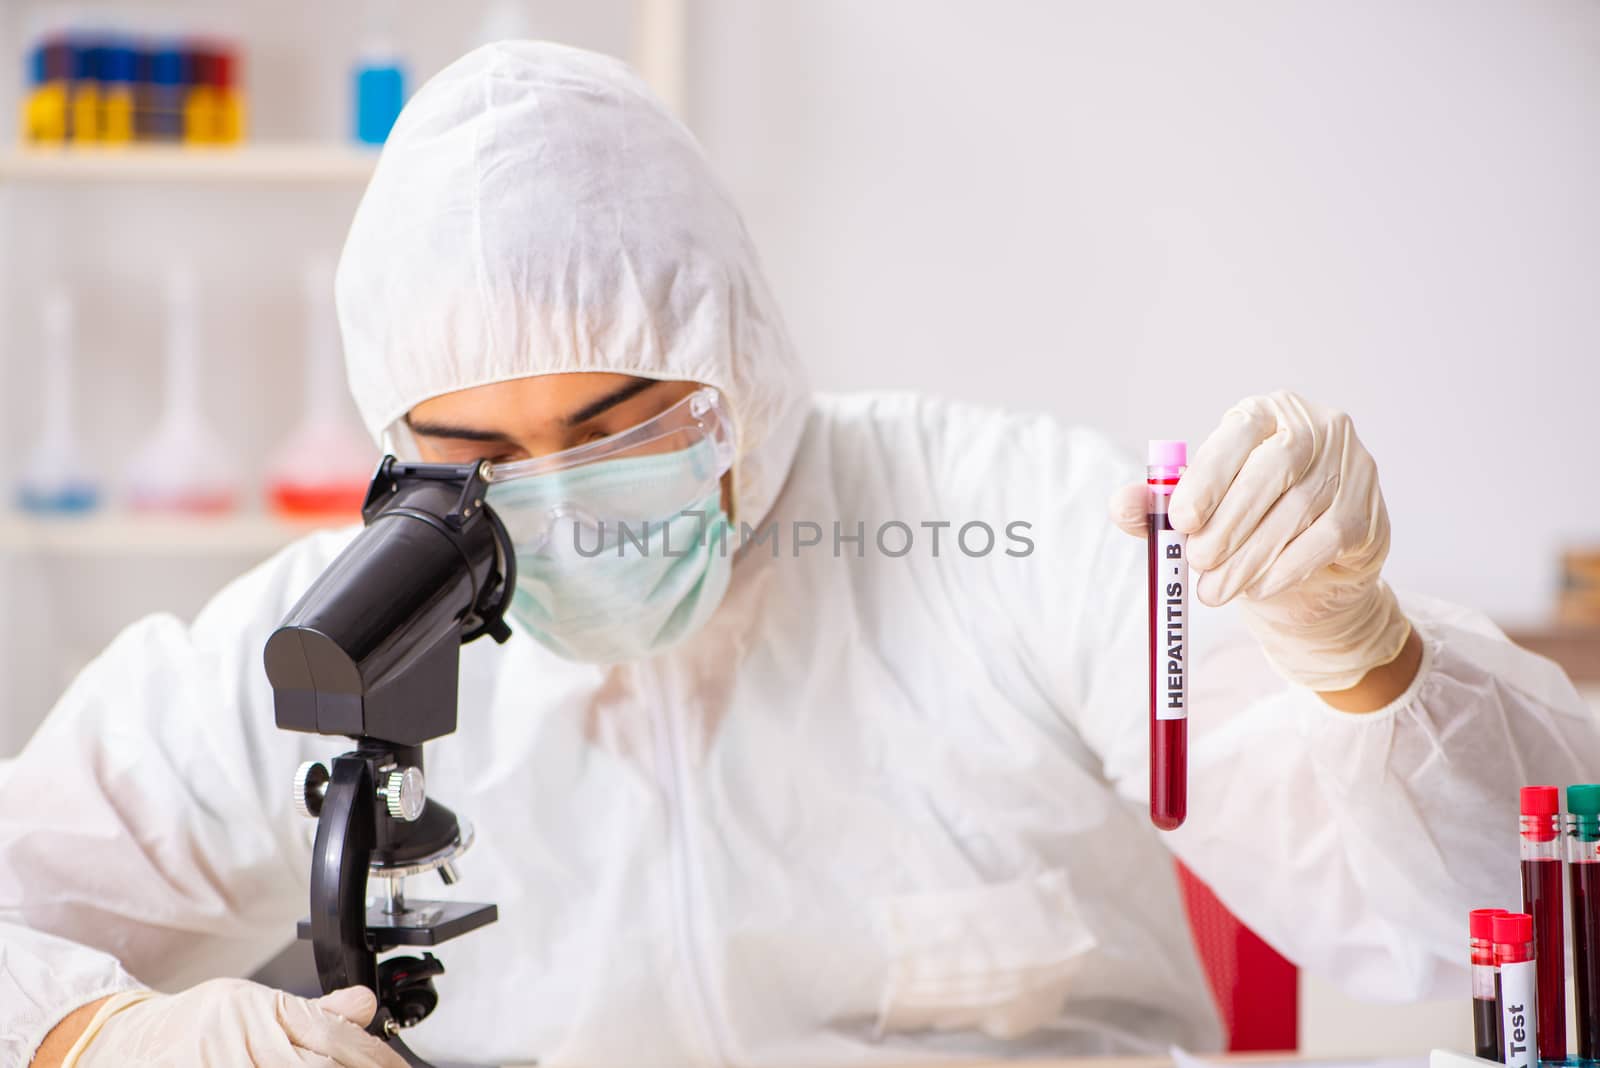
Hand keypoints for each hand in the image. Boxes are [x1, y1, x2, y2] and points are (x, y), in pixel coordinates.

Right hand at [67, 979, 408, 1067]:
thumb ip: (313, 1013)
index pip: (332, 1035)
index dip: (371, 1055)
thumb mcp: (256, 1005)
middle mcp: (239, 1035)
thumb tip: (366, 1005)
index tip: (397, 1067)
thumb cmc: (196, 1025)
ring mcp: (216, 1060)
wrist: (124, 1041)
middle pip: (312, 1064)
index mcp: (260, 1009)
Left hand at [1109, 391, 1411, 692]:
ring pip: (1297, 510)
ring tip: (1215, 589)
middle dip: (1229, 523)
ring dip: (1251, 555)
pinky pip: (1327, 538)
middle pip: (1272, 470)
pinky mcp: (1367, 509)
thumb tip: (1121, 505)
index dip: (1209, 476)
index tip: (1180, 519)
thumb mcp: (1199, 509)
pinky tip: (1259, 587)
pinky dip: (1288, 566)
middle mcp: (1314, 428)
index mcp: (1264, 414)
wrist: (1311, 563)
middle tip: (1197, 563)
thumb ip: (1158, 505)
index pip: (1238, 432)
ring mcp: (1350, 466)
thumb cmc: (1245, 521)